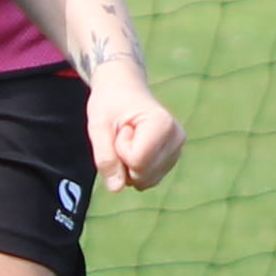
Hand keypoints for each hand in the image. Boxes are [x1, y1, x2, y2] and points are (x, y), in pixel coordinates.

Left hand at [86, 69, 183, 191]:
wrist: (123, 86)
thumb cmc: (109, 102)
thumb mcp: (98, 126)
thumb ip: (105, 157)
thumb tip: (116, 189)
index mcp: (163, 124)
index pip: (136, 161)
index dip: (119, 149)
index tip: (122, 127)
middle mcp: (177, 138)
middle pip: (142, 174)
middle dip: (123, 159)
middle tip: (123, 133)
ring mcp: (178, 149)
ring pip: (146, 180)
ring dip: (129, 165)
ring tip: (129, 138)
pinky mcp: (173, 158)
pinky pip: (149, 179)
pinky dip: (136, 168)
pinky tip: (136, 146)